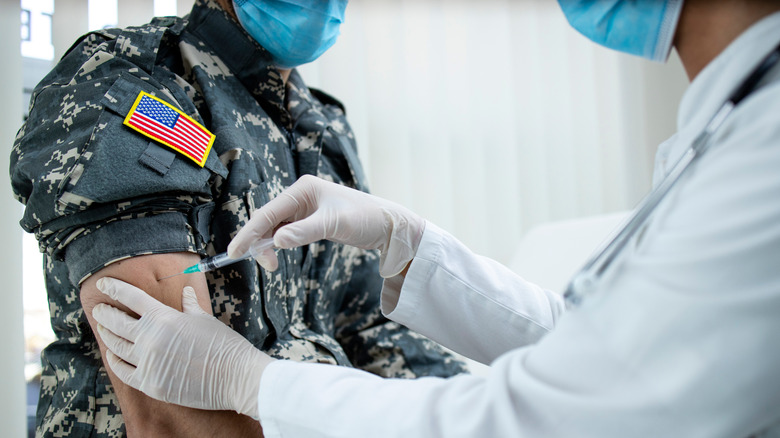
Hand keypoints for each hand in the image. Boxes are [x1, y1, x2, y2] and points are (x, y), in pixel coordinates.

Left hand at [91, 277, 273, 419]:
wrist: (235, 377)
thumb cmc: (223, 345)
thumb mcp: (205, 319)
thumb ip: (189, 305)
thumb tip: (186, 292)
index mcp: (164, 318)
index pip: (131, 297)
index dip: (114, 289)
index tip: (103, 284)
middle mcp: (150, 339)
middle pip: (116, 322)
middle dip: (104, 314)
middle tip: (98, 310)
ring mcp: (148, 363)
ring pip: (116, 346)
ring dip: (107, 336)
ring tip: (103, 330)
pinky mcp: (150, 384)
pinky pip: (124, 371)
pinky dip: (115, 362)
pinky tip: (112, 355)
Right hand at [228, 174, 425, 276]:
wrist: (388, 224)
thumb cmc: (365, 218)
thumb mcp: (334, 224)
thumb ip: (304, 231)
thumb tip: (275, 240)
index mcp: (303, 188)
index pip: (269, 212)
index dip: (250, 233)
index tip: (235, 252)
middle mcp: (300, 195)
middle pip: (267, 219)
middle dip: (258, 242)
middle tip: (261, 265)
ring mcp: (304, 207)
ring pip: (274, 227)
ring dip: (267, 246)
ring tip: (271, 265)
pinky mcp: (310, 219)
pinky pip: (285, 232)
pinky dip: (278, 244)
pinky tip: (276, 256)